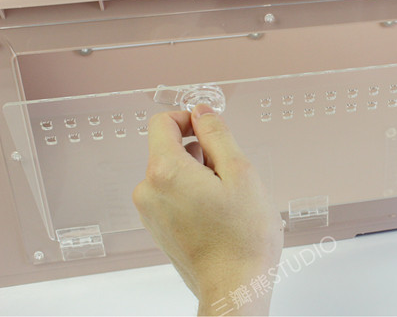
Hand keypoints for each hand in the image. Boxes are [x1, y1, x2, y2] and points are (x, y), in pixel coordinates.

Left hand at [133, 105, 282, 315]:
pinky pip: (172, 193)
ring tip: (225, 199)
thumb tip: (202, 112)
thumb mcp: (240, 171)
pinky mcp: (158, 228)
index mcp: (165, 172)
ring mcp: (151, 212)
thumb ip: (217, 134)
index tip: (212, 129)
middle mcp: (149, 190)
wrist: (234, 289)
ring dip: (199, 173)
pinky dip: (193, 193)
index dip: (190, 118)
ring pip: (173, 171)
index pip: (163, 122)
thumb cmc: (242, 238)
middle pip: (170, 147)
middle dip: (201, 151)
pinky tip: (217, 213)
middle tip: (229, 175)